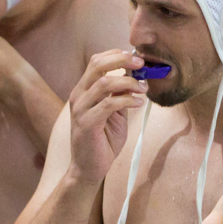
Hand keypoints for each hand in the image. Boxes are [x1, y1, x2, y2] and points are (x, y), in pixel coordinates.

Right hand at [66, 49, 146, 184]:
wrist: (89, 168)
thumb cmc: (103, 141)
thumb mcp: (116, 113)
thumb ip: (121, 94)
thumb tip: (136, 76)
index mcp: (84, 90)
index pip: (97, 61)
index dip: (118, 55)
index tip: (138, 59)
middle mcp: (79, 96)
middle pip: (97, 65)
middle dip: (122, 60)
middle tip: (142, 64)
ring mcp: (80, 110)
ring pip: (105, 83)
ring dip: (129, 83)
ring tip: (143, 89)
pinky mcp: (86, 124)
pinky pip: (109, 104)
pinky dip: (127, 100)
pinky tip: (139, 104)